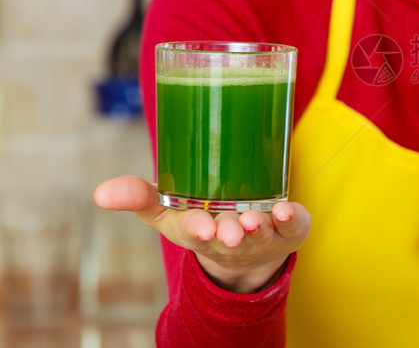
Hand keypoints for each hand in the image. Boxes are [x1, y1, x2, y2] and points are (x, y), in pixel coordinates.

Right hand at [93, 176, 310, 292]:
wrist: (250, 253)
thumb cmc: (204, 221)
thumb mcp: (168, 211)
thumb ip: (138, 197)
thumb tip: (100, 192)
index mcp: (200, 230)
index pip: (195, 231)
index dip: (197, 228)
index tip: (201, 227)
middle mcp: (231, 235)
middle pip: (229, 234)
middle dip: (229, 232)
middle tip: (230, 229)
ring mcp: (262, 234)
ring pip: (261, 231)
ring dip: (258, 227)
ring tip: (253, 220)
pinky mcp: (289, 228)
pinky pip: (291, 226)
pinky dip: (289, 219)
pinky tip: (285, 209)